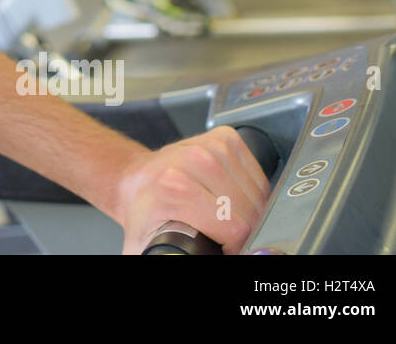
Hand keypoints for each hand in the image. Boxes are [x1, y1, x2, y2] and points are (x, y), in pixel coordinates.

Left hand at [113, 126, 271, 254]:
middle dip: (242, 230)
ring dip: (249, 211)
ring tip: (223, 215)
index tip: (222, 249)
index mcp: (174, 187)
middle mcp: (194, 160)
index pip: (236, 228)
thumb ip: (173, 257)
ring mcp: (211, 146)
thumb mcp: (152, 246)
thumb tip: (201, 258)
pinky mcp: (225, 138)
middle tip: (218, 233)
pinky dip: (253, 192)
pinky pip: (259, 176)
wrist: (137, 181)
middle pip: (249, 210)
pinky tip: (231, 196)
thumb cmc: (145, 214)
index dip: (234, 247)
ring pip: (257, 194)